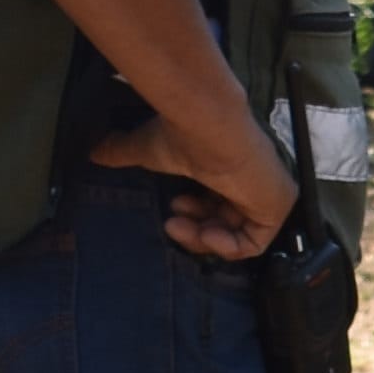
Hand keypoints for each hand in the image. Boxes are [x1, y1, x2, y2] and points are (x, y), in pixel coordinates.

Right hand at [87, 105, 295, 262]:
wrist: (209, 125)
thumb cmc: (183, 133)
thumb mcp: (148, 150)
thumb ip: (124, 152)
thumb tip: (94, 152)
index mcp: (230, 168)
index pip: (217, 206)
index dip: (194, 216)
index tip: (172, 211)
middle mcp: (252, 182)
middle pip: (226, 224)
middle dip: (195, 230)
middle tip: (171, 222)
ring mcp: (269, 194)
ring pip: (237, 236)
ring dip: (203, 238)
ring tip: (178, 223)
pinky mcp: (279, 206)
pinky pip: (254, 243)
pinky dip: (227, 247)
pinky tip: (206, 234)